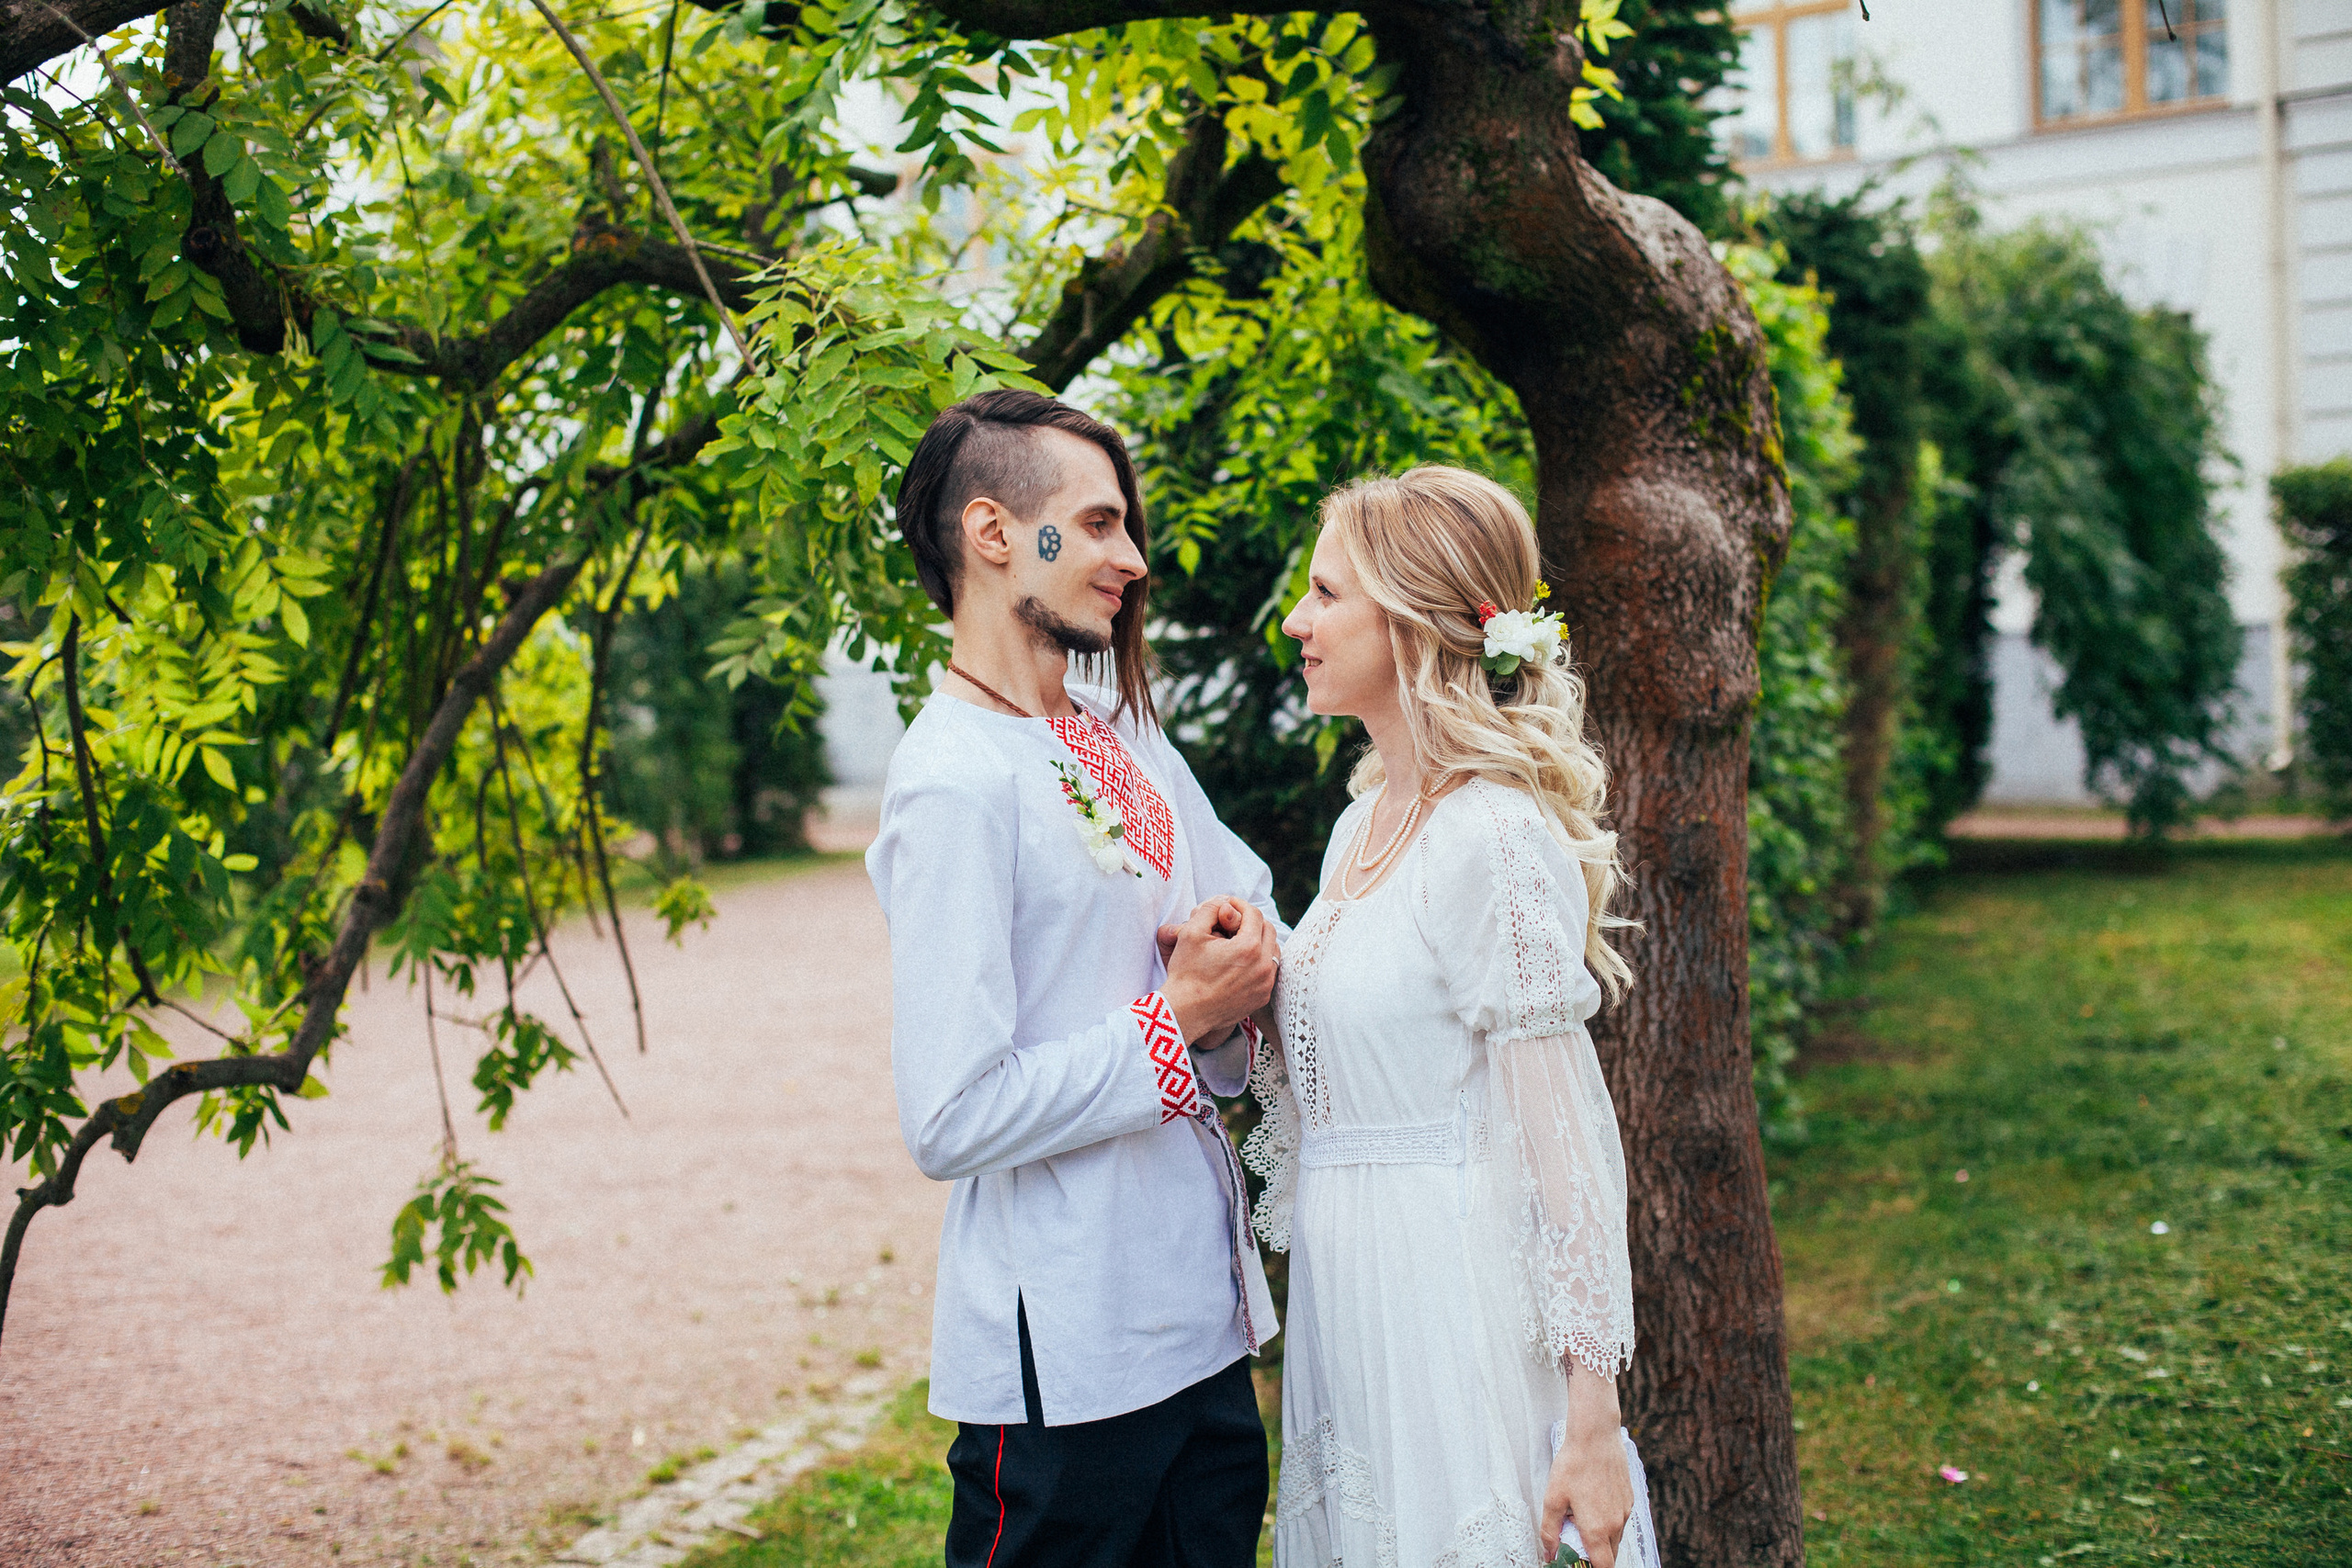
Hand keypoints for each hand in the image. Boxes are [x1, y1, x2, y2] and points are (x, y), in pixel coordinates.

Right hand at [1159, 898, 1276, 1046]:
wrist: (1185, 1011)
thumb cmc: (1186, 973)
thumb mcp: (1191, 932)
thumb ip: (1211, 909)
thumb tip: (1225, 903)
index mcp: (1249, 947)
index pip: (1254, 914)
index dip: (1240, 905)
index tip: (1228, 906)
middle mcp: (1263, 966)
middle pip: (1268, 930)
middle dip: (1252, 922)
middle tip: (1233, 923)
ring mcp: (1265, 984)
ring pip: (1273, 951)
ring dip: (1260, 941)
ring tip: (1238, 941)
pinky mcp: (1262, 997)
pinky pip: (1269, 972)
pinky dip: (1259, 962)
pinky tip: (1241, 962)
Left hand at [1541, 1365, 1631, 1566]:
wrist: (1596, 1436)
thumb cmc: (1573, 1465)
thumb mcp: (1553, 1498)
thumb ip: (1550, 1531)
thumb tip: (1549, 1554)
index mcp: (1597, 1529)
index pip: (1603, 1566)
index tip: (1579, 1564)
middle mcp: (1616, 1524)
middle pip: (1611, 1555)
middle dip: (1595, 1556)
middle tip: (1576, 1543)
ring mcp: (1625, 1511)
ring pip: (1615, 1537)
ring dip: (1602, 1538)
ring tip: (1581, 1519)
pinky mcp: (1629, 1499)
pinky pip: (1620, 1520)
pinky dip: (1609, 1521)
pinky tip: (1593, 1504)